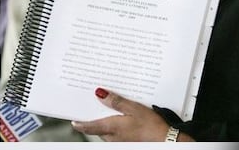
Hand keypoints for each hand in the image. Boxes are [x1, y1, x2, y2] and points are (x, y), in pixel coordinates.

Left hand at [71, 88, 192, 141]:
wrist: (165, 140)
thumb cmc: (151, 126)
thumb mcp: (134, 108)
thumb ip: (116, 101)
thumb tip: (100, 94)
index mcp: (112, 128)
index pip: (89, 127)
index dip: (80, 123)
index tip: (74, 120)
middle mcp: (113, 138)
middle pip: (98, 129)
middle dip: (95, 120)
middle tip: (94, 108)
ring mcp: (120, 142)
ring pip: (107, 133)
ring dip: (106, 124)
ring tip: (110, 112)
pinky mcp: (127, 143)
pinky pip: (116, 136)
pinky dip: (115, 128)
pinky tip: (123, 122)